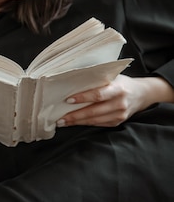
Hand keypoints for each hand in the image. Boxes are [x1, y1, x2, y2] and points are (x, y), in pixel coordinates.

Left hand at [57, 75, 171, 127]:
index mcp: (118, 89)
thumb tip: (71, 81)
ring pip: (94, 120)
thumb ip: (96, 80)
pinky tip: (75, 122)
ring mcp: (120, 115)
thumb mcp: (112, 77)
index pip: (98, 95)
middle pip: (94, 111)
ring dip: (77, 122)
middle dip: (75, 116)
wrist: (142, 94)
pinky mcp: (118, 122)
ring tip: (63, 122)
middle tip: (60, 118)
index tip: (68, 100)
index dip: (83, 98)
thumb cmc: (121, 83)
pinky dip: (85, 123)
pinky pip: (98, 124)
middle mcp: (120, 103)